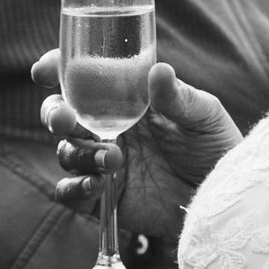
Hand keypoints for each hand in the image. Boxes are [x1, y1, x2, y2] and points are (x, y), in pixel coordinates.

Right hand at [30, 45, 238, 238]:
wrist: (222, 198)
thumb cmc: (214, 146)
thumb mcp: (203, 116)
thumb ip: (178, 97)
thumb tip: (159, 71)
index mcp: (125, 98)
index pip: (82, 77)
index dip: (57, 70)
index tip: (45, 70)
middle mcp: (107, 127)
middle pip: (61, 114)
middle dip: (53, 113)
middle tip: (64, 118)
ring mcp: (102, 162)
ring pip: (65, 152)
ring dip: (80, 153)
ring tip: (114, 159)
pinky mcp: (103, 197)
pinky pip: (70, 192)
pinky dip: (75, 188)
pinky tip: (98, 184)